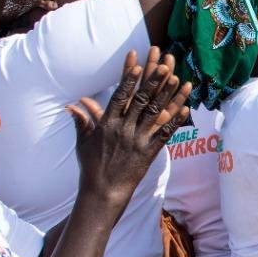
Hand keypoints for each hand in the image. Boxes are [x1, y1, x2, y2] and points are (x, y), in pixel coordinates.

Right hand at [67, 48, 190, 206]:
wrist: (103, 192)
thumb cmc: (91, 167)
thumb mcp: (82, 142)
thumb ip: (81, 122)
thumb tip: (71, 106)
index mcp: (107, 124)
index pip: (120, 97)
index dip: (129, 80)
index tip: (137, 64)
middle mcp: (124, 129)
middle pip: (140, 100)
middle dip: (153, 81)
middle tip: (163, 64)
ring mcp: (138, 140)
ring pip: (155, 113)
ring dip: (168, 95)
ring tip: (178, 79)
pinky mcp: (149, 152)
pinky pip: (165, 134)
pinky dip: (176, 120)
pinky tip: (186, 107)